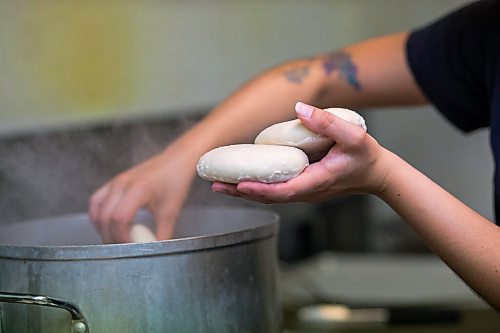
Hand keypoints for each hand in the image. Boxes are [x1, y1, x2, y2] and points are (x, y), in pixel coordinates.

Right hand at [89, 150, 195, 242]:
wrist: (178, 159)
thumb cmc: (176, 182)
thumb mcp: (171, 210)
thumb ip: (163, 233)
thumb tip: (158, 253)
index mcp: (137, 190)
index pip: (119, 219)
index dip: (121, 237)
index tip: (131, 249)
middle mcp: (121, 184)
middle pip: (105, 217)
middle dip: (111, 236)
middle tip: (122, 249)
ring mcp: (116, 181)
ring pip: (97, 208)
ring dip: (102, 226)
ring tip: (114, 239)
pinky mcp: (115, 181)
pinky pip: (97, 200)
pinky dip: (98, 215)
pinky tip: (107, 225)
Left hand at [212, 102, 389, 203]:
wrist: (377, 174)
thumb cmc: (366, 156)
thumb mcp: (353, 135)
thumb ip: (328, 122)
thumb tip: (299, 108)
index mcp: (317, 181)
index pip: (284, 191)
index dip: (260, 189)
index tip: (239, 184)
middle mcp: (308, 191)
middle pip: (269, 197)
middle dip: (242, 193)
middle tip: (215, 186)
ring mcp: (305, 192)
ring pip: (271, 196)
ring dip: (246, 192)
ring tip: (221, 185)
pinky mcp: (304, 187)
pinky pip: (276, 191)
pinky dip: (257, 188)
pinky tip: (243, 180)